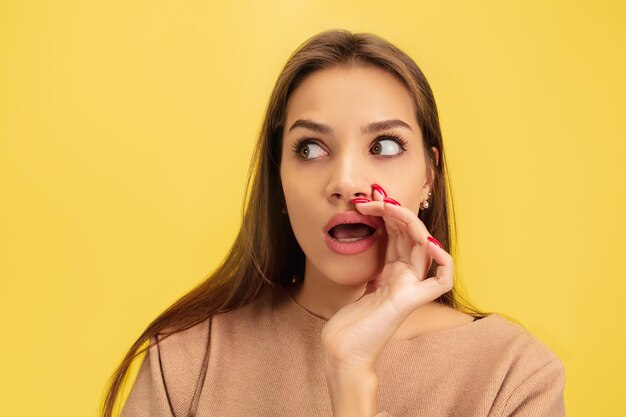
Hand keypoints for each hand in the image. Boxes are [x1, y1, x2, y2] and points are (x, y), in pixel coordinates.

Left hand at [321, 184, 453, 371]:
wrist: (343, 351)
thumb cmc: (348, 324)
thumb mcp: (357, 283)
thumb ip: (370, 264)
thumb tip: (366, 239)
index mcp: (393, 272)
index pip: (399, 234)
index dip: (387, 213)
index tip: (366, 200)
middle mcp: (405, 277)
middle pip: (411, 234)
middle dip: (394, 210)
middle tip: (372, 197)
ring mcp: (411, 288)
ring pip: (425, 246)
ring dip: (408, 220)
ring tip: (386, 206)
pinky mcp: (411, 300)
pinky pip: (442, 281)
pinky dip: (443, 261)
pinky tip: (428, 243)